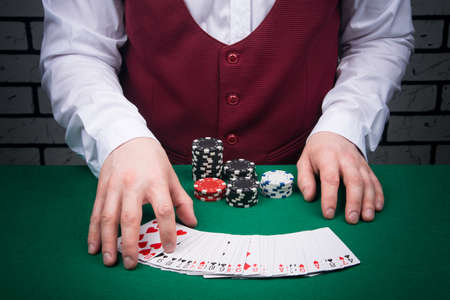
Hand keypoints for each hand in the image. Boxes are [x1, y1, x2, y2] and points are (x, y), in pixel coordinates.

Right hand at [87, 137, 196, 268]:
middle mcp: (133, 185)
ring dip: (108, 242)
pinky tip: (94, 247)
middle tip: (132, 264)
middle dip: (130, 243)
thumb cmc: (152, 159)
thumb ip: (182, 201)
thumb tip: (191, 223)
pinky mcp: (101, 188)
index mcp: (155, 182)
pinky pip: (95, 213)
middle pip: (130, 218)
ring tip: (110, 261)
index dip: (167, 231)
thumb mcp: (171, 176)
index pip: (163, 210)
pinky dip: (93, 232)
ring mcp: (115, 187)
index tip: (169, 248)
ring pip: (108, 218)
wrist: (127, 137)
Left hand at [297, 132, 383, 223]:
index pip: (330, 179)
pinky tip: (377, 207)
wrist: (333, 134)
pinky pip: (375, 181)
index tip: (328, 214)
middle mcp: (346, 159)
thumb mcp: (304, 162)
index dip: (330, 198)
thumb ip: (304, 180)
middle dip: (354, 202)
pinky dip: (378, 195)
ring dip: (368, 201)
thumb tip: (309, 197)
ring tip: (366, 218)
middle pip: (353, 181)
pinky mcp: (367, 167)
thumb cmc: (317, 151)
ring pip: (367, 182)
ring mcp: (358, 163)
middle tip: (351, 219)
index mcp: (327, 157)